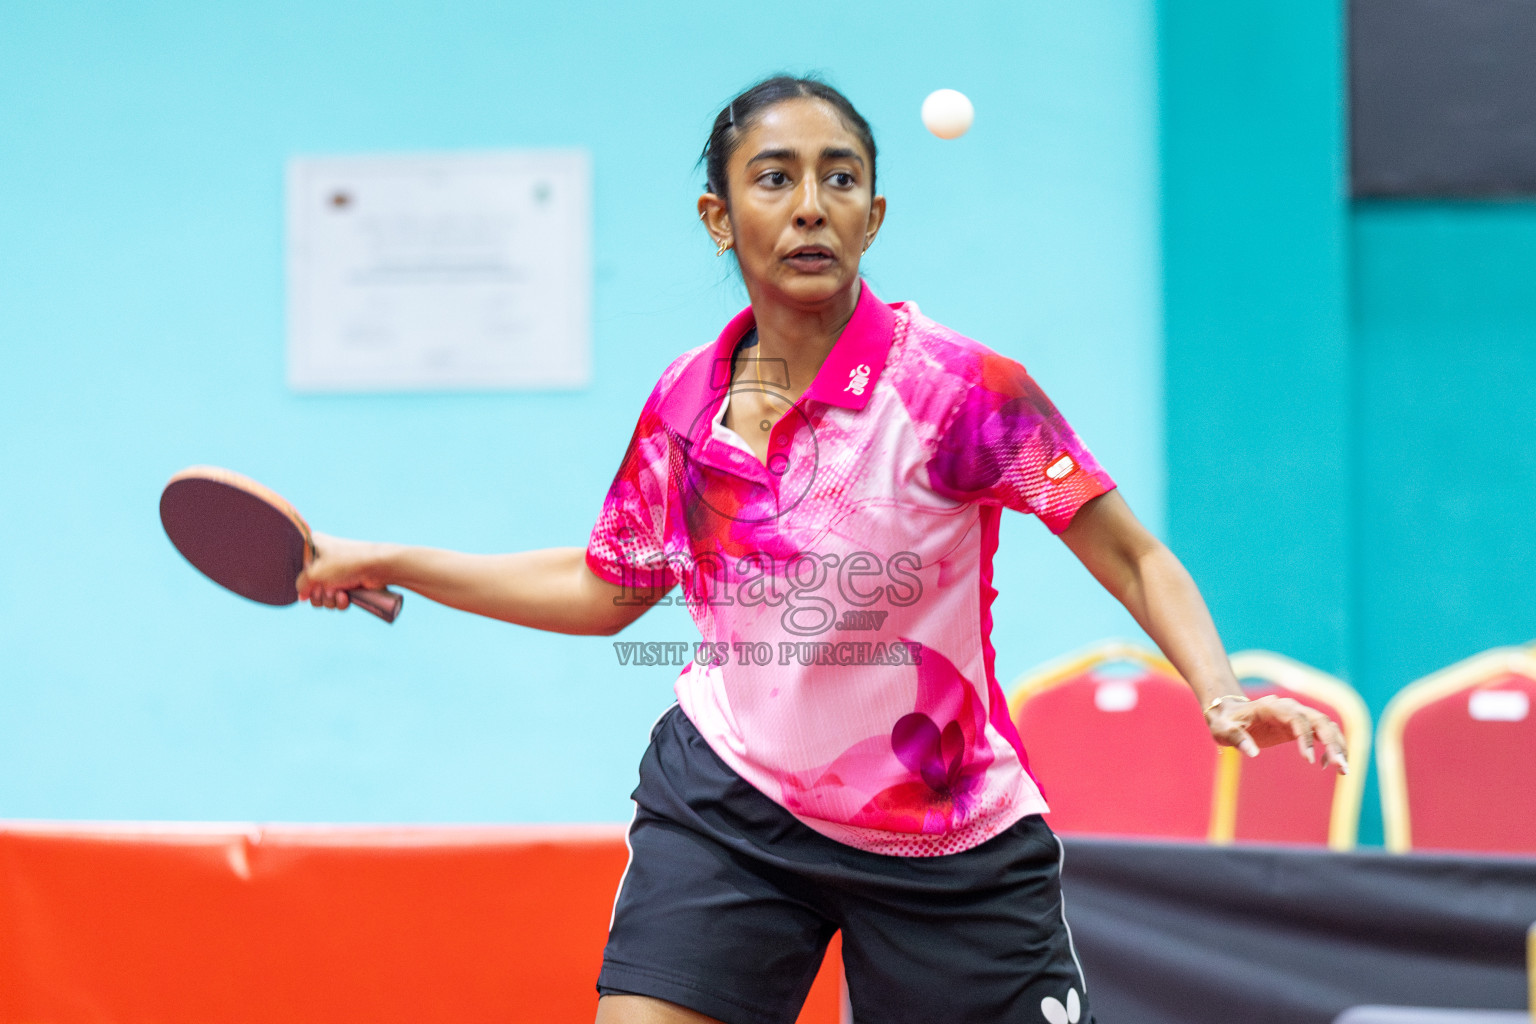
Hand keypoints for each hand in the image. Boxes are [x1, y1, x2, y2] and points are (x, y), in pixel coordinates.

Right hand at [295, 532, 392, 610]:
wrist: (378, 566)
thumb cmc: (346, 563)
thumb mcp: (315, 573)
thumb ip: (302, 585)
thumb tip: (302, 596)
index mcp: (314, 545)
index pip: (298, 568)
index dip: (303, 580)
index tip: (310, 583)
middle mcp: (324, 557)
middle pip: (310, 585)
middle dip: (318, 594)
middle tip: (327, 590)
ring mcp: (337, 571)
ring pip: (323, 595)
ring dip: (329, 600)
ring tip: (339, 593)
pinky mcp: (348, 583)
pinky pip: (336, 598)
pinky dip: (339, 602)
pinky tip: (346, 597)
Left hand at [1205, 695, 1348, 773]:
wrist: (1228, 713)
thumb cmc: (1225, 722)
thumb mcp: (1223, 730)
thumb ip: (1236, 738)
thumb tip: (1252, 753)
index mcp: (1271, 707)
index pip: (1297, 718)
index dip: (1306, 738)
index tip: (1308, 761)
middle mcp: (1289, 708)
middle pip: (1319, 721)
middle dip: (1333, 743)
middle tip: (1340, 767)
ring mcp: (1297, 715)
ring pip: (1326, 726)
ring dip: (1338, 746)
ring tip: (1343, 770)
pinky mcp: (1300, 726)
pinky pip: (1322, 734)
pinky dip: (1330, 747)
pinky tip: (1324, 765)